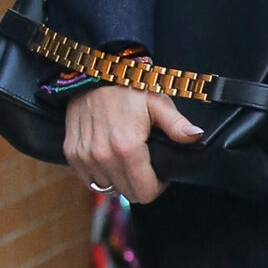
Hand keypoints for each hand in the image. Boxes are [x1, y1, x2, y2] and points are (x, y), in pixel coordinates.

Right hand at [64, 81, 202, 206]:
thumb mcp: (157, 103)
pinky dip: (101, 175)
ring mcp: (84, 157)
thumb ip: (176, 124)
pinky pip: (90, 180)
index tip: (160, 173)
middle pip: (128, 193)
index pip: (145, 192)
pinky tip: (109, 159)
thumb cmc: (128, 88)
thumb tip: (196, 136)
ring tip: (127, 160)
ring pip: (108, 188)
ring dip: (120, 179)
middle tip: (146, 165)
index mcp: (126, 148)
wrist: (93, 74)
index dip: (158, 186)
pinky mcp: (72, 154)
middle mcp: (102, 156)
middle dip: (140, 184)